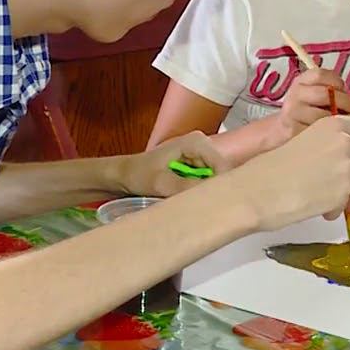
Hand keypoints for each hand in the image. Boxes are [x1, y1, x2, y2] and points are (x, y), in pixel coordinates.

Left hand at [117, 131, 231, 197]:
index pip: (223, 166)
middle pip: (222, 173)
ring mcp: (201, 155)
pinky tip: (190, 200)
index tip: (214, 205)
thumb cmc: (139, 174)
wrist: (126, 174)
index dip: (221, 186)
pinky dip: (201, 192)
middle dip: (213, 190)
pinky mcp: (198, 165)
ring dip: (206, 192)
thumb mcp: (161, 184)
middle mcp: (203, 145)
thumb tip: (209, 196)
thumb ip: (186, 187)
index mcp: (196, 142)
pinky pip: (208, 182)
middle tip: (200, 207)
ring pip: (216, 179)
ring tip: (192, 204)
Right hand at [232, 115, 349, 231]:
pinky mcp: (346, 187)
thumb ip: (326, 148)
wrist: (258, 191)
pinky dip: (344, 207)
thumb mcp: (302, 145)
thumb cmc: (270, 171)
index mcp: (330, 124)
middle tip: (338, 185)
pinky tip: (326, 210)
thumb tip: (341, 164)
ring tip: (331, 203)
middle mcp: (343, 139)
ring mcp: (347, 163)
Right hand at [271, 69, 349, 146]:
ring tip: (344, 125)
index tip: (345, 91)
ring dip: (339, 121)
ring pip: (324, 116)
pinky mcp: (293, 131)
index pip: (320, 74)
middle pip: (325, 94)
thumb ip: (333, 94)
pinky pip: (319, 132)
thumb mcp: (315, 95)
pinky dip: (329, 134)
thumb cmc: (307, 111)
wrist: (283, 130)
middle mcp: (296, 94)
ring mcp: (293, 113)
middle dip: (345, 102)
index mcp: (302, 81)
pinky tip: (331, 135)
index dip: (337, 82)